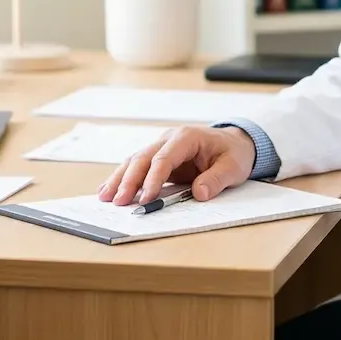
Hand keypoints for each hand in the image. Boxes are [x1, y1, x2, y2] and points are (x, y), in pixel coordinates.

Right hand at [97, 125, 256, 204]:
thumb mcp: (233, 166)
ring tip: (105, 197)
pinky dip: (123, 178)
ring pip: (134, 161)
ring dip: (120, 179)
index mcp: (186, 137)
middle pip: (143, 158)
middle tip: (119, 201)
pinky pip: (137, 167)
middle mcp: (169, 139)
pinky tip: (108, 189)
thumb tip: (199, 193)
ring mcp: (161, 147)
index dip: (153, 179)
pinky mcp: (158, 159)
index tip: (147, 199)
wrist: (234, 143)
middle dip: (129, 181)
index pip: (164, 158)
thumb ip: (217, 179)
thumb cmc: (233, 153)